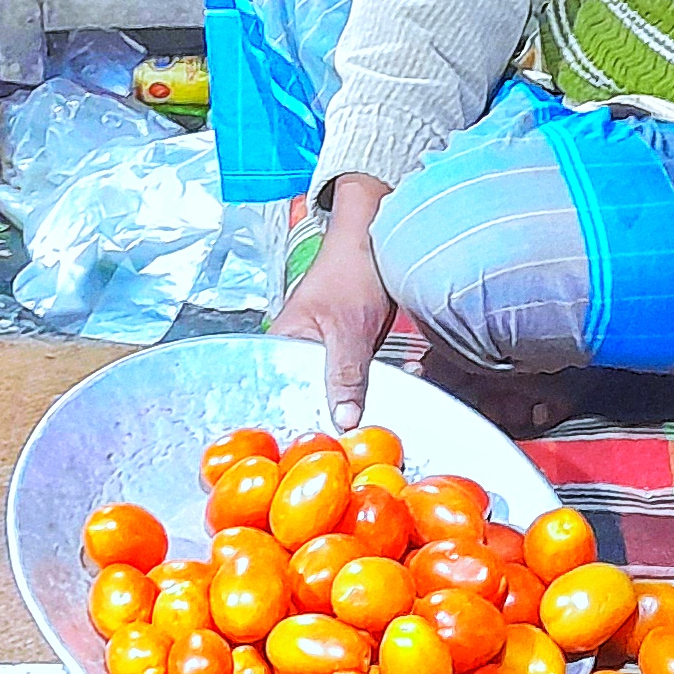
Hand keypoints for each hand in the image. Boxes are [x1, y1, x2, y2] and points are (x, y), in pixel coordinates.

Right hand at [269, 185, 397, 431]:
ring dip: (359, 400)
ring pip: (336, 392)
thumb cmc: (352, 269)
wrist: (377, 238)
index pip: (285, 396)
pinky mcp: (344, 353)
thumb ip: (345, 374)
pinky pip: (353, 380)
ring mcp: (321, 352)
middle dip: (339, 412)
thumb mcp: (349, 328)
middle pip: (313, 398)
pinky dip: (371, 386)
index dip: (309, 418)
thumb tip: (344, 419)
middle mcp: (296, 351)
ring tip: (380, 404)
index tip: (336, 434)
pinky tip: (391, 387)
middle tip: (361, 426)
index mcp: (281, 344)